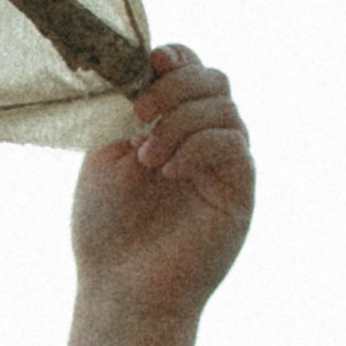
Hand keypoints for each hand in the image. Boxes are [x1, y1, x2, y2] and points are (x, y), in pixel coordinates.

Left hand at [70, 48, 253, 324]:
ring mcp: (224, 166)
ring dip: (181, 121)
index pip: (190, 70)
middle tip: (140, 112)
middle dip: (176, 86)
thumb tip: (145, 65)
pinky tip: (169, 171)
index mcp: (171, 125)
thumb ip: (126, 110)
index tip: (149, 65)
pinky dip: (199, 146)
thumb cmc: (107, 228)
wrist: (121, 288)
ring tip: (147, 158)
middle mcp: (204, 140)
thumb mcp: (106, 155)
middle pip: (214, 80)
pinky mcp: (239, 192)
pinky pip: (233, 145)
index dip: (176, 58)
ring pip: (225, 109)